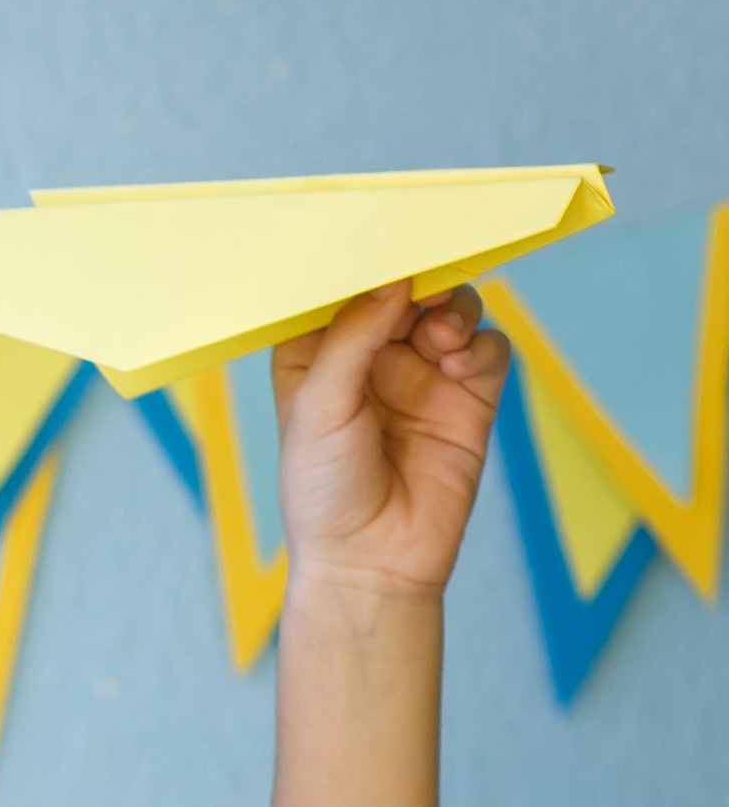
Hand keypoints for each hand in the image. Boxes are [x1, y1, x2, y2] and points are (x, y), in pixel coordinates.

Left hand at [272, 279, 510, 602]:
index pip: (343, 284)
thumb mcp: (319, 408)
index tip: (379, 242)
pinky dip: (478, 344)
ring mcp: (422, 374)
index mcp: (320, 352)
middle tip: (422, 282)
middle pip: (406, 285)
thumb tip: (395, 279)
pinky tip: (456, 364)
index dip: (362, 259)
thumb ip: (353, 337)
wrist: (373, 565)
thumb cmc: (326, 493)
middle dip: (418, 274)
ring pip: (451, 306)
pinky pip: (487, 347)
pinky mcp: (467, 398)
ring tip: (438, 337)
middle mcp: (372, 355)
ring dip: (452, 307)